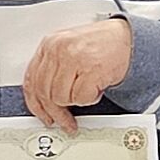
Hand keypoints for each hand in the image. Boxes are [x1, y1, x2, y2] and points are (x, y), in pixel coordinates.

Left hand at [20, 14, 135, 130]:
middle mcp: (59, 50)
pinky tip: (96, 89)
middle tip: (64, 120)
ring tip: (87, 91)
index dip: (35, 103)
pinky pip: (80, 98)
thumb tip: (44, 97)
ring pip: (61, 98)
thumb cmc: (102, 45)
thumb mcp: (69, 49)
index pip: (32, 80)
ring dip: (75, 101)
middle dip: (55, 112)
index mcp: (50, 44)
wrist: (128, 39)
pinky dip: (89, 99)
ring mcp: (74, 59)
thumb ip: (53, 68)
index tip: (42, 114)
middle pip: (44, 92)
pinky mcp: (91, 69)